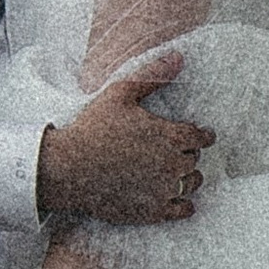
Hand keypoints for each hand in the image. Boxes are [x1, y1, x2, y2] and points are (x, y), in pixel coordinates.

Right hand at [37, 56, 213, 224]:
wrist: (67, 169)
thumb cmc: (92, 128)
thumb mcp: (120, 93)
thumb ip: (152, 75)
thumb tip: (178, 56)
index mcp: (170, 136)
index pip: (201, 137)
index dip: (201, 134)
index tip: (200, 134)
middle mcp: (173, 165)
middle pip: (195, 160)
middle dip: (189, 153)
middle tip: (177, 151)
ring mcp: (163, 190)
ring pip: (192, 183)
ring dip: (188, 177)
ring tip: (175, 173)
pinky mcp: (152, 212)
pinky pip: (183, 210)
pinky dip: (184, 204)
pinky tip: (174, 198)